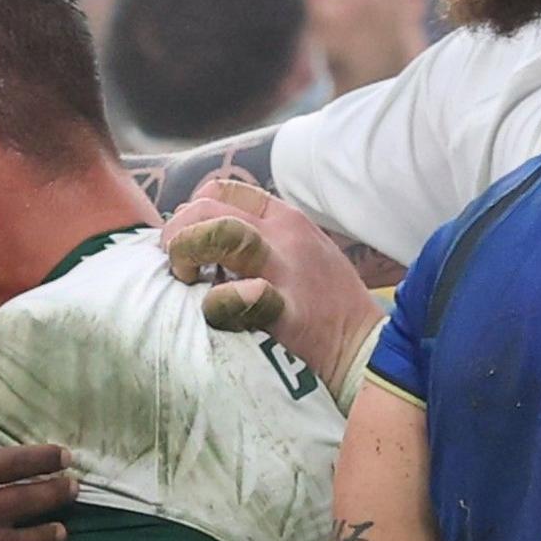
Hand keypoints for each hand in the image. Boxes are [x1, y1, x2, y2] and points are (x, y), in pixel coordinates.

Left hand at [164, 174, 381, 390]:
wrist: (364, 349)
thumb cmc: (326, 307)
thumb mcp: (301, 254)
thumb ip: (261, 240)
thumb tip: (204, 240)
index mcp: (285, 220)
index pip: (222, 190)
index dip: (190, 212)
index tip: (186, 242)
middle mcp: (284, 237)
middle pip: (209, 208)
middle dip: (176, 233)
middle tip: (175, 266)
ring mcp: (286, 271)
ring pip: (221, 233)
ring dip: (188, 252)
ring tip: (185, 279)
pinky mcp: (287, 311)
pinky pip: (242, 295)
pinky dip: (217, 303)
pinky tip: (214, 314)